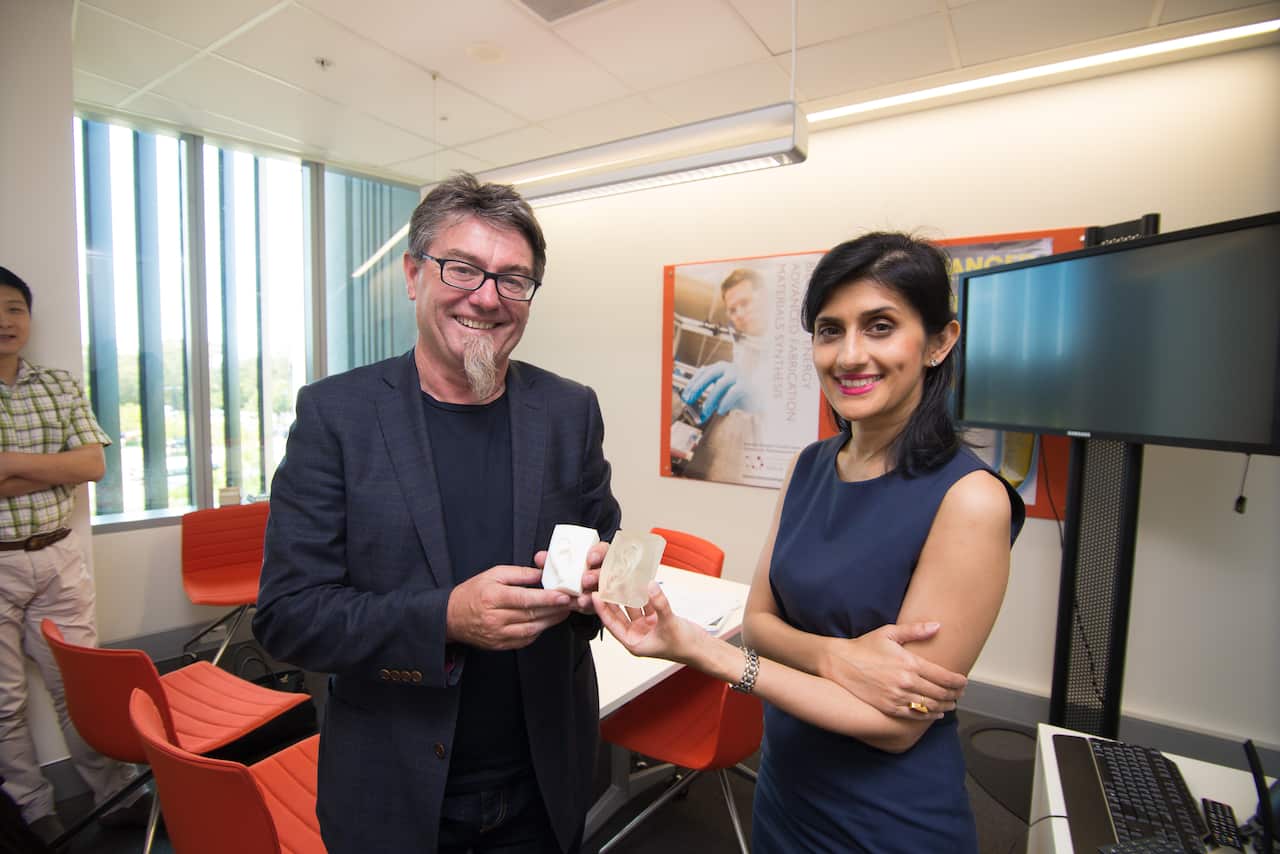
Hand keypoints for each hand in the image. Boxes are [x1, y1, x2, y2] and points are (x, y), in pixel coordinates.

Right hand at [446, 565, 572, 649]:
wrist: (451, 617)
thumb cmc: (473, 592)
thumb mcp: (492, 574)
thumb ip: (519, 574)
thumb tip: (542, 573)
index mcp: (492, 597)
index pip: (524, 599)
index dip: (546, 599)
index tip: (563, 596)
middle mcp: (495, 618)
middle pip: (531, 614)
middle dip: (555, 609)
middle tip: (573, 602)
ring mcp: (498, 634)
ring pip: (532, 629)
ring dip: (551, 620)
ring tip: (565, 611)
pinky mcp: (500, 645)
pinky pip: (525, 640)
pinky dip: (539, 630)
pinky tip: (547, 621)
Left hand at [533, 541, 607, 612]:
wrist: (571, 594)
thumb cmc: (568, 574)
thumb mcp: (559, 566)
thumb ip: (551, 561)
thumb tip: (540, 557)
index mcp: (596, 557)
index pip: (603, 550)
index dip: (599, 553)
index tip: (590, 558)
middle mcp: (603, 570)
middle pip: (606, 571)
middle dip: (596, 575)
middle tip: (585, 580)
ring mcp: (604, 586)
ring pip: (605, 589)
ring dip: (593, 594)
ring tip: (581, 600)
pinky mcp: (601, 602)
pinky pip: (600, 604)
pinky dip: (590, 605)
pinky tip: (581, 606)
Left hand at [591, 582, 702, 663]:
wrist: (701, 648)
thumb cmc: (684, 646)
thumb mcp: (669, 623)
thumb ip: (659, 603)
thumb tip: (650, 585)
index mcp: (633, 643)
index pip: (612, 624)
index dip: (603, 609)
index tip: (596, 594)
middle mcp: (637, 635)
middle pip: (619, 614)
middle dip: (612, 599)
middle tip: (605, 583)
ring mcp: (646, 627)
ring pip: (632, 607)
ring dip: (628, 594)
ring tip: (621, 579)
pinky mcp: (656, 620)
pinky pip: (646, 605)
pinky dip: (643, 595)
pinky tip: (640, 582)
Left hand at [681, 362, 751, 423]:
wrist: (758, 400)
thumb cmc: (736, 398)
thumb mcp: (719, 397)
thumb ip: (708, 399)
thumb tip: (694, 410)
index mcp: (720, 367)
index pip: (703, 371)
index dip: (693, 383)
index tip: (685, 396)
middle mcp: (729, 368)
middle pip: (710, 374)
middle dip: (698, 387)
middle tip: (689, 400)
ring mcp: (738, 375)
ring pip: (721, 384)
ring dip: (711, 399)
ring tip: (705, 411)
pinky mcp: (746, 385)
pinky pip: (733, 392)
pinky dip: (725, 402)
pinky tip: (721, 411)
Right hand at [823, 622, 966, 718]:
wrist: (841, 664)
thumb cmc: (864, 647)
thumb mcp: (889, 633)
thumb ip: (915, 630)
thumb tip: (937, 626)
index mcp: (909, 663)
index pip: (943, 676)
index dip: (958, 681)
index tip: (964, 682)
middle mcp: (906, 682)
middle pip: (940, 693)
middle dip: (955, 694)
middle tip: (960, 693)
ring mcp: (897, 696)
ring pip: (930, 706)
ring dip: (945, 706)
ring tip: (952, 704)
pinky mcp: (889, 707)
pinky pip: (915, 715)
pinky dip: (929, 715)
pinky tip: (935, 713)